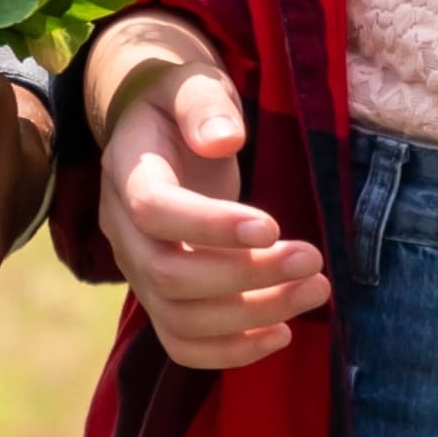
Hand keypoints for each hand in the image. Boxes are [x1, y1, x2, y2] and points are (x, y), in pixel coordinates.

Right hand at [87, 30, 322, 370]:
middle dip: (246, 277)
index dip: (210, 226)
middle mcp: (122, 229)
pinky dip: (232, 352)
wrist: (156, 132)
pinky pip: (182, 343)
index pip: (152, 210)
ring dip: (251, 316)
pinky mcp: (161, 296)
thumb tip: (225, 140)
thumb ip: (205, 105)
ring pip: (179, 318)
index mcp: (126, 170)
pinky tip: (283, 333)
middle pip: (167, 276)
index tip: (274, 227)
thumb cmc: (182, 105)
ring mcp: (137, 269)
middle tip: (312, 261)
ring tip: (314, 290)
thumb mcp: (192, 84)